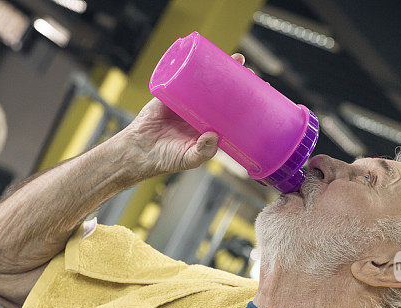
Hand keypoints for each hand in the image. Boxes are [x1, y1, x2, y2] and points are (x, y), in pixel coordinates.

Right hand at [123, 53, 246, 177]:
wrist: (138, 151)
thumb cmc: (166, 158)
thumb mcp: (188, 159)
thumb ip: (202, 152)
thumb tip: (214, 135)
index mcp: (210, 126)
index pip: (233, 111)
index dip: (247, 102)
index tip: (262, 92)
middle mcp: (201, 111)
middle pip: (223, 91)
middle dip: (237, 80)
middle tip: (250, 72)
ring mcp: (187, 100)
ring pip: (206, 80)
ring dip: (220, 68)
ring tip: (236, 59)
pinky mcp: (171, 92)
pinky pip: (183, 75)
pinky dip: (193, 64)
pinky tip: (205, 55)